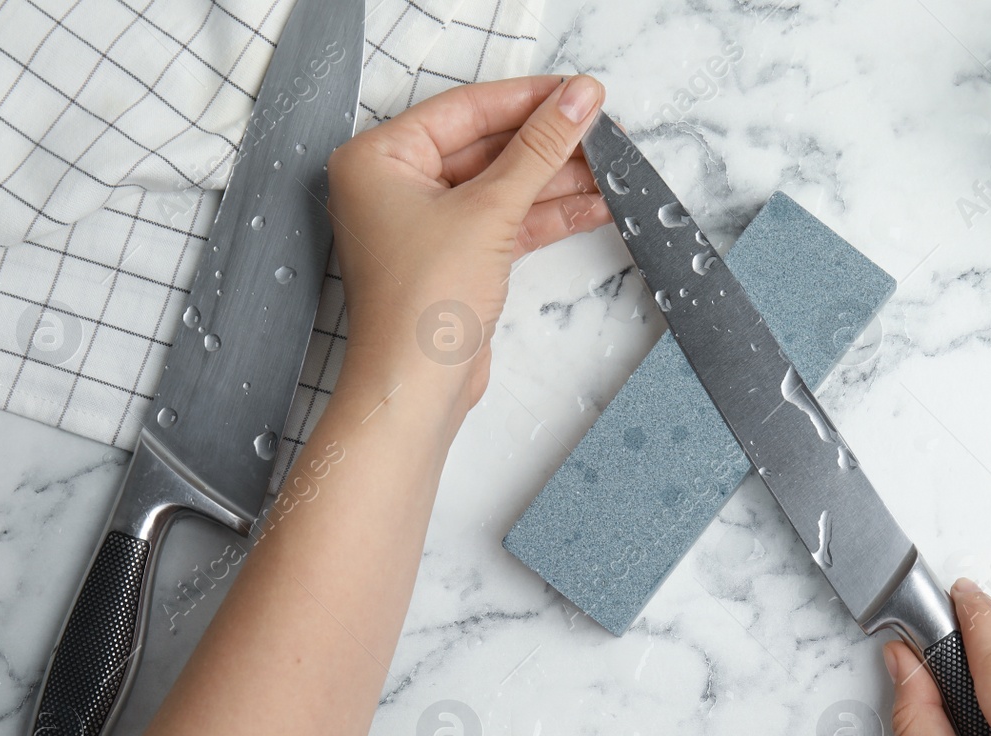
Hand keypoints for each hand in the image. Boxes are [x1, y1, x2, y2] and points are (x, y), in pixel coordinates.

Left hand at [325, 75, 609, 421]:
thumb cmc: (420, 305)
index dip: (528, 99)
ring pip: (502, 187)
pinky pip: (506, 222)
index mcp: (380, 159)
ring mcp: (427, 225)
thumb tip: (577, 99)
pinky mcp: (455, 259)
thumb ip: (539, 150)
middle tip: (601, 128)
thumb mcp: (489, 210)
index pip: (465, 110)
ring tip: (610, 167)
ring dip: (557, 181)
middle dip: (548, 143)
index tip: (577, 91)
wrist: (417, 389)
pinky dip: (547, 216)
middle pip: (487, 147)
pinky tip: (593, 205)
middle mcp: (396, 187)